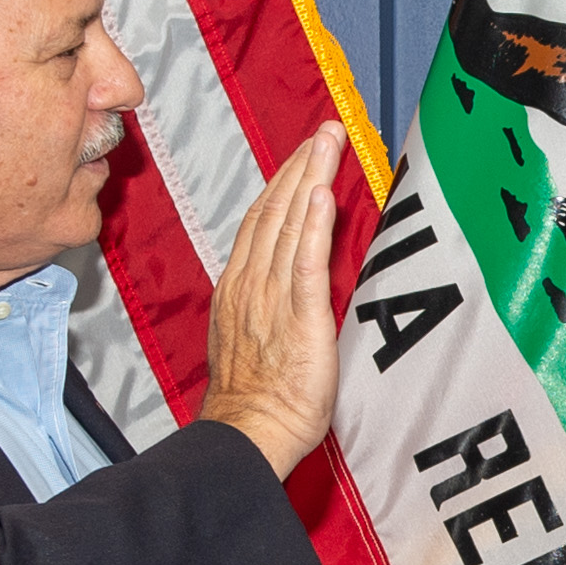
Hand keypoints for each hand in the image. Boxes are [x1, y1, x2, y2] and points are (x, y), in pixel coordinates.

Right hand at [204, 126, 348, 477]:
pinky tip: (322, 195)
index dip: (282, 183)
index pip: (260, 221)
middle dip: (300, 165)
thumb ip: (265, 301)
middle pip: (274, 210)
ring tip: (327, 142)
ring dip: (310, 179)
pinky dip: (312, 227)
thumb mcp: (250, 336)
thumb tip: (284, 280)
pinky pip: (304, 264)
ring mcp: (273, 298)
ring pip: (289, 225)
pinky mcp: (299, 319)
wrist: (248, 434)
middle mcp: (252, 284)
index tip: (302, 153)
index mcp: (239, 287)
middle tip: (324, 130)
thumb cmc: (254, 399)